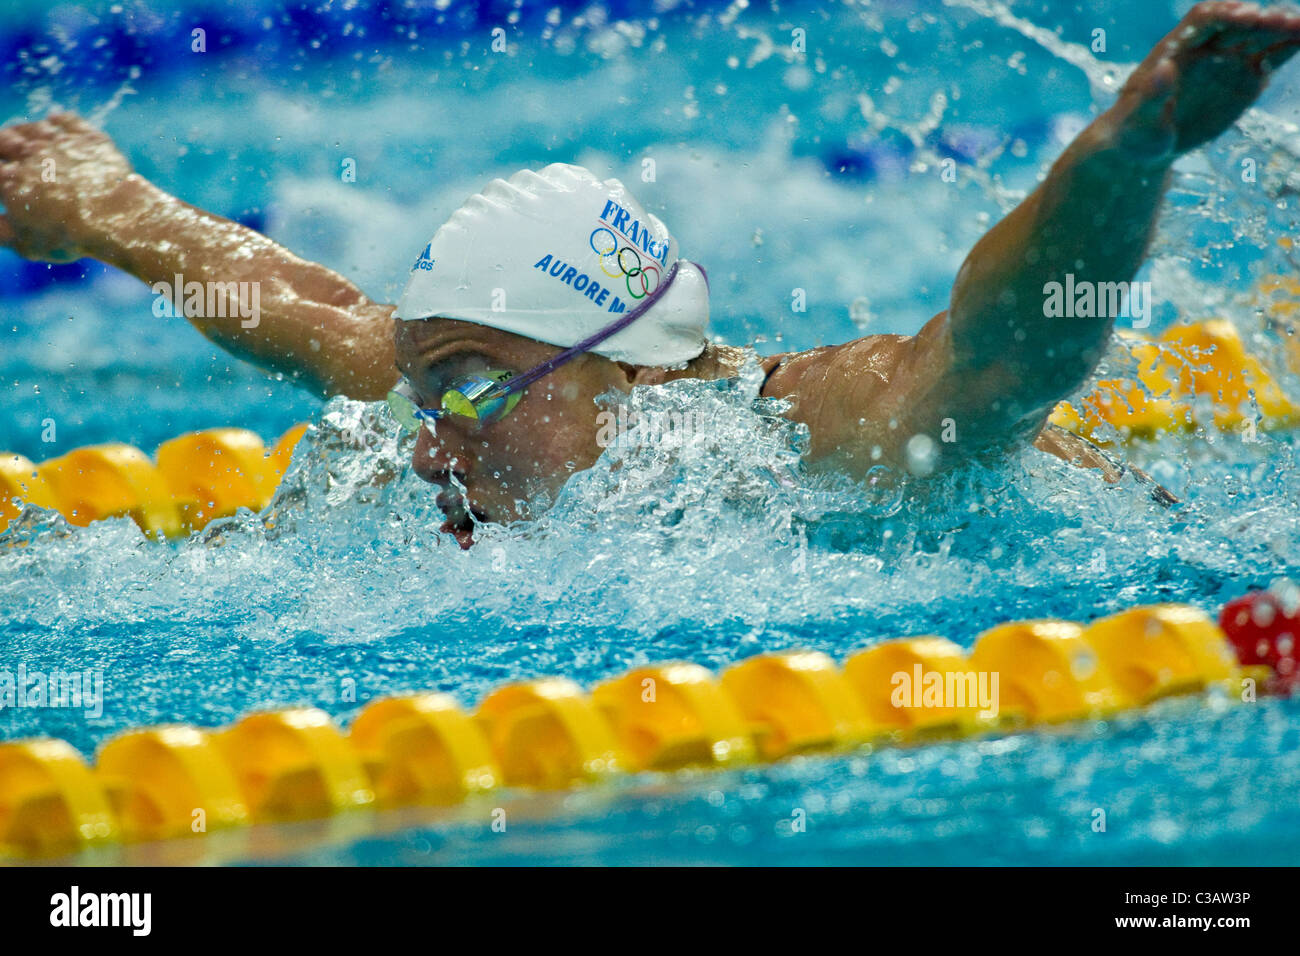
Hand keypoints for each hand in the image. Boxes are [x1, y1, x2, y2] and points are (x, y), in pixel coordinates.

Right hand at [0, 113, 135, 261]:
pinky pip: (68, 121)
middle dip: (2, 143)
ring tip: (22, 135)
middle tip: (4, 148)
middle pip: (4, 139)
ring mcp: (60, 144)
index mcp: (9, 179)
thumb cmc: (68, 236)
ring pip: (34, 128)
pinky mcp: (88, 139)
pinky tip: (55, 122)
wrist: (115, 219)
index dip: (0, 174)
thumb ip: (1, 231)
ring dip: (25, 130)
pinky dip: (58, 121)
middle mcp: (29, 155)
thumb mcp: (26, 243)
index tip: (5, 181)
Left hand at [1112, 1, 1299, 162]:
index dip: (1226, 14)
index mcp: (1176, 48)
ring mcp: (1228, 60)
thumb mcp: (1139, 119)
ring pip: (1261, 36)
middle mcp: (1206, 47)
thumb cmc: (1134, 131)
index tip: (1248, 16)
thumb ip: (1151, 95)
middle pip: (1239, 23)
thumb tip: (1164, 68)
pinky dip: (1289, 47)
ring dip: (1284, 29)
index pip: (1204, 19)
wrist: (1145, 146)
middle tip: (1290, 22)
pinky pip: (1272, 56)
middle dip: (1263, 21)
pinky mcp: (1245, 77)